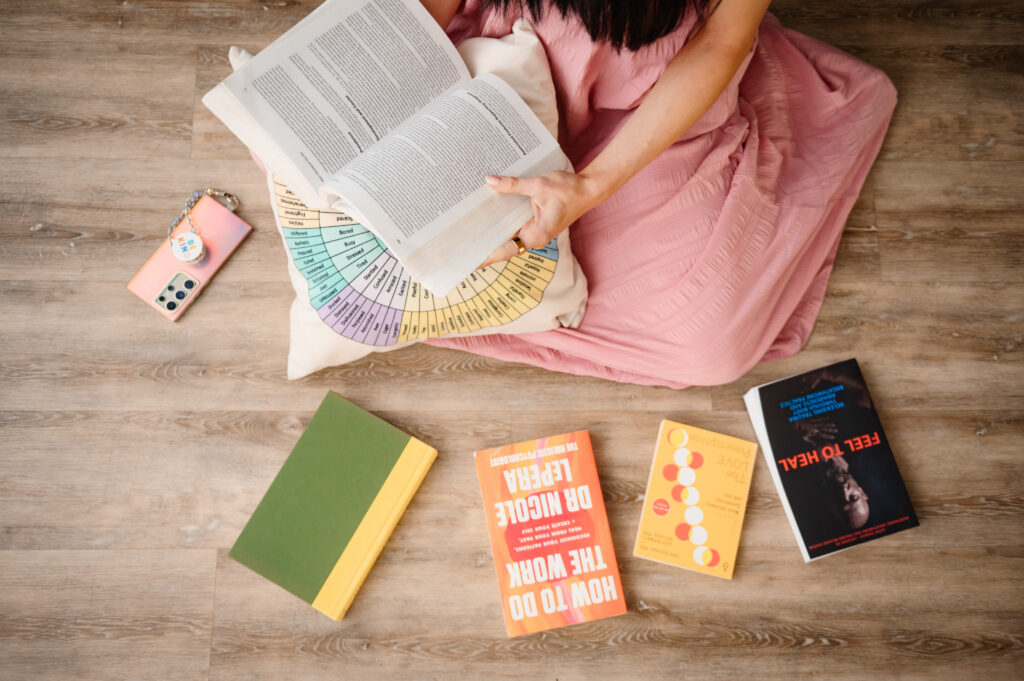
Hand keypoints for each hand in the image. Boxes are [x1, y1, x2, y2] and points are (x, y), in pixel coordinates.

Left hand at [477, 170, 601, 267]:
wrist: (588, 189)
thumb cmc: (568, 190)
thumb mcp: (539, 185)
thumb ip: (513, 185)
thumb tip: (489, 181)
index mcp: (535, 235)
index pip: (505, 250)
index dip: (485, 257)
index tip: (468, 262)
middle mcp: (534, 238)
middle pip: (503, 245)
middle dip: (483, 245)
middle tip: (458, 246)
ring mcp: (535, 232)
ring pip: (508, 236)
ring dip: (491, 233)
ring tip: (467, 232)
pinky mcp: (535, 223)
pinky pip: (515, 226)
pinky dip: (502, 222)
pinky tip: (488, 215)